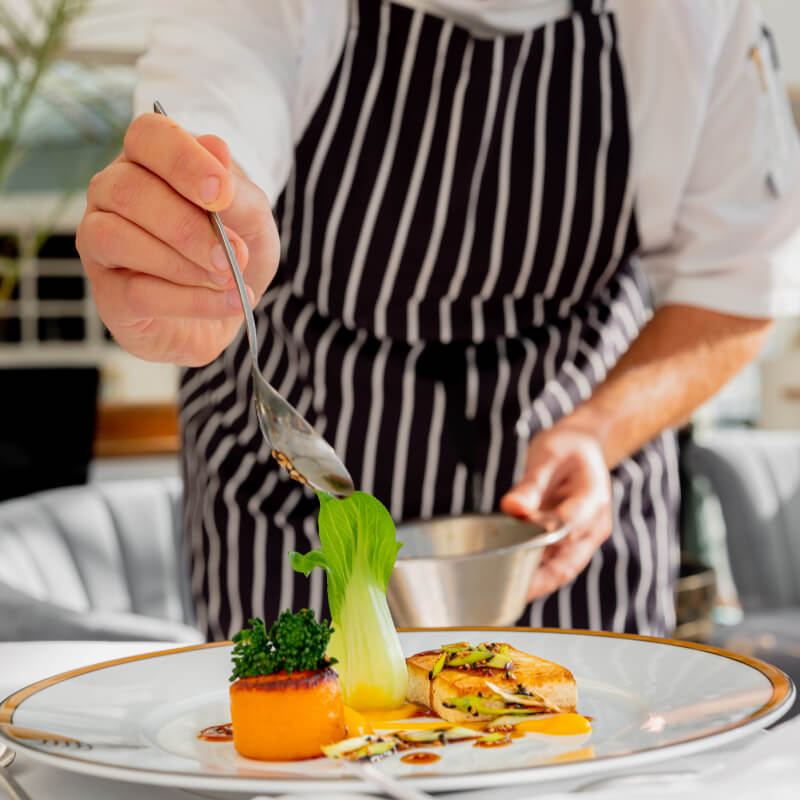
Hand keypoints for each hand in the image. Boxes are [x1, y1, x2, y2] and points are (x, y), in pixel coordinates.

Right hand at [76, 113, 279, 365]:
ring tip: (229, 279)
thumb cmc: (236, 249)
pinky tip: (230, 303)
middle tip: (234, 255)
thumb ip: (238, 191)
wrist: (234, 306)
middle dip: (187, 227)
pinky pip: (136, 293)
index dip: (182, 161)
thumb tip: (217, 150)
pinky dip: (191, 301)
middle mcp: (112, 194)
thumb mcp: (254, 220)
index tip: (221, 193)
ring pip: (116, 238)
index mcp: (148, 160)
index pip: (146, 136)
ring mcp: (100, 244)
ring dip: (181, 264)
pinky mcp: (108, 295)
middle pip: (128, 191)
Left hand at [500, 425, 611, 600]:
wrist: (583, 445)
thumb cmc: (566, 446)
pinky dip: (533, 573)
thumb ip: (531, 483)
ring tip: (501, 594)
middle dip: (537, 583)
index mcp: (592, 500)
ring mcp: (584, 537)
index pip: (568, 531)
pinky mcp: (571, 542)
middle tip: (505, 595)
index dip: (541, 548)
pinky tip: (508, 579)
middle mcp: (593, 526)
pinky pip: (553, 563)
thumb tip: (511, 506)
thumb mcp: (547, 454)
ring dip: (534, 583)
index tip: (513, 561)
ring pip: (560, 570)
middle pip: (567, 564)